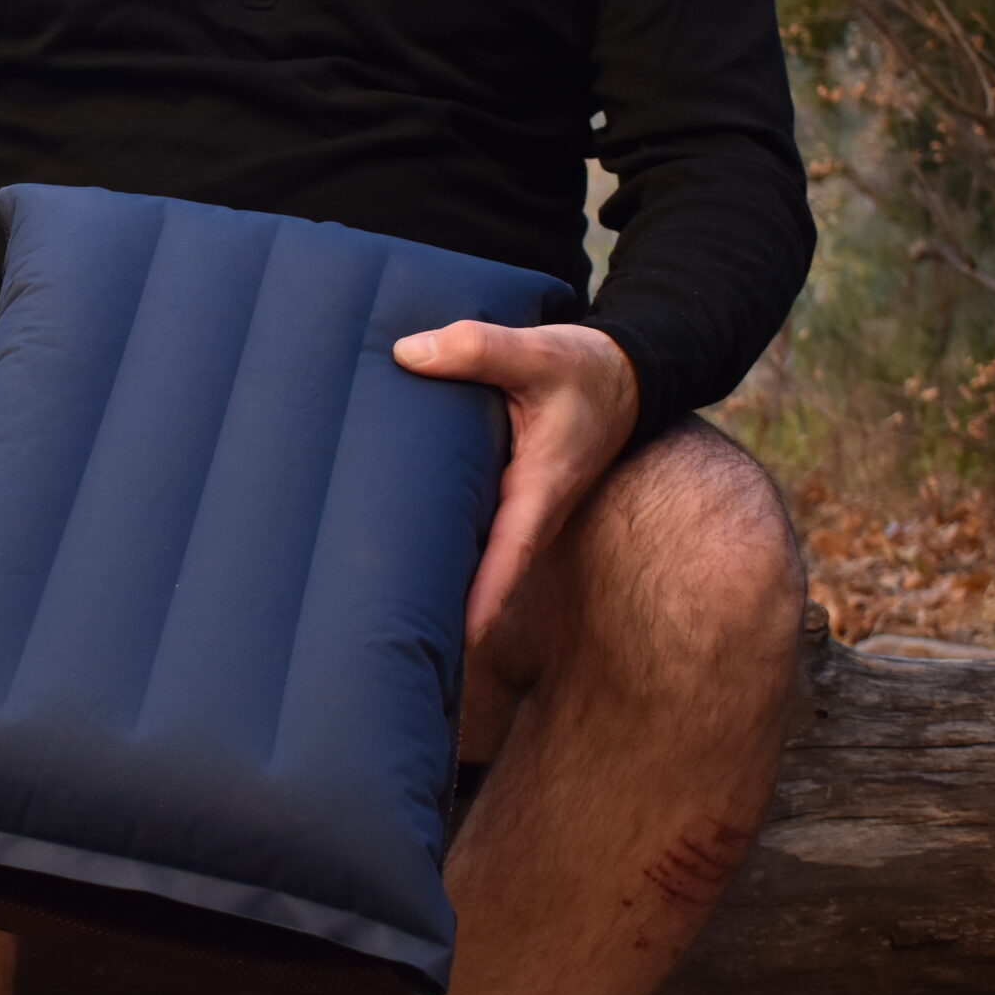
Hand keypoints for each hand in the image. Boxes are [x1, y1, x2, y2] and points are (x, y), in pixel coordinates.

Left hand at [393, 322, 639, 645]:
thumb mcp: (538, 351)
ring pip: (471, 556)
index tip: (454, 641)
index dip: (482, 599)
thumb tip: (406, 355)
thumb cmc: (584, 369)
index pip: (509, 555)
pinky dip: (434, 546)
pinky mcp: (501, 497)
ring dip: (434, 582)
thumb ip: (478, 350)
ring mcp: (515, 509)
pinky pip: (467, 531)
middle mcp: (528, 511)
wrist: (619, 375)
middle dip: (442, 609)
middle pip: (481, 573)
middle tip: (386, 644)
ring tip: (374, 617)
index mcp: (540, 488)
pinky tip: (387, 558)